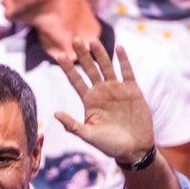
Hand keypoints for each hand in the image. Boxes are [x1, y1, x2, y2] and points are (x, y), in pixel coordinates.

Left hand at [53, 38, 154, 163]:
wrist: (134, 148)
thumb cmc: (109, 145)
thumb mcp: (89, 136)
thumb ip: (73, 125)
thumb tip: (55, 113)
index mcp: (89, 101)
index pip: (76, 80)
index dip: (68, 68)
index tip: (58, 55)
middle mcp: (101, 92)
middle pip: (90, 69)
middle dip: (82, 55)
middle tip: (75, 39)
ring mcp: (117, 89)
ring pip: (106, 67)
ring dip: (100, 54)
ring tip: (92, 41)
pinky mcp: (132, 90)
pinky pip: (127, 71)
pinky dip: (123, 60)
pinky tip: (118, 48)